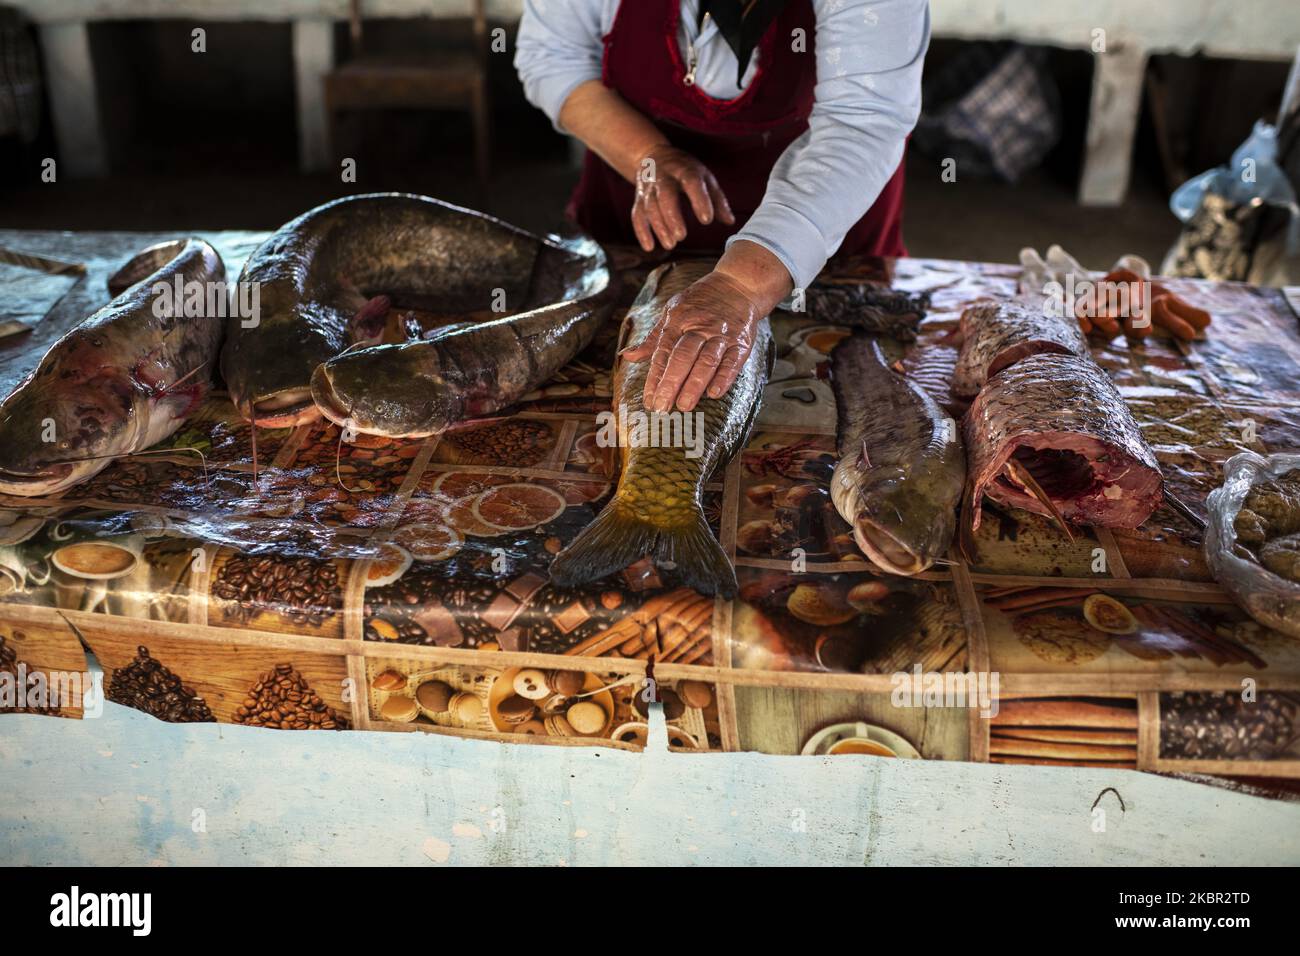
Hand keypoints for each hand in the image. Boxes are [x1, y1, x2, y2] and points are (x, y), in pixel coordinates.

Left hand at [621, 269, 761, 412]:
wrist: (736, 286)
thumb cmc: (699, 303)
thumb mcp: (672, 312)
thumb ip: (652, 339)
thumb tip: (627, 356)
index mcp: (678, 321)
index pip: (663, 353)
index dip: (655, 378)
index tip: (649, 400)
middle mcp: (699, 327)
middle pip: (683, 357)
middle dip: (671, 384)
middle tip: (662, 407)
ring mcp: (721, 335)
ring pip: (707, 360)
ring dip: (695, 384)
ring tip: (684, 406)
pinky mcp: (741, 342)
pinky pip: (733, 360)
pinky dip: (724, 377)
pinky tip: (714, 393)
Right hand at [632, 145, 734, 251]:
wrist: (653, 156)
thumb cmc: (685, 171)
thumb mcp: (705, 178)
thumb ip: (717, 200)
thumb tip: (730, 221)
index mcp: (685, 170)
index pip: (691, 182)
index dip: (699, 200)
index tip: (706, 220)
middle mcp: (664, 177)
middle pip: (665, 195)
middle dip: (672, 216)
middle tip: (682, 236)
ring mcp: (649, 188)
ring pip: (650, 207)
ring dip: (659, 227)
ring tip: (671, 245)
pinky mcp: (639, 199)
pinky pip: (637, 215)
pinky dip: (642, 231)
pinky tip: (650, 247)